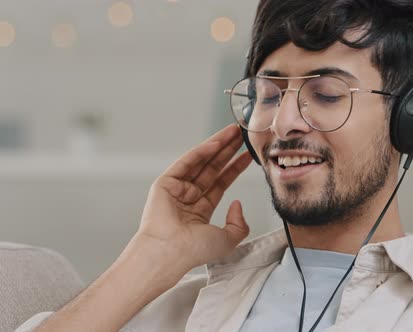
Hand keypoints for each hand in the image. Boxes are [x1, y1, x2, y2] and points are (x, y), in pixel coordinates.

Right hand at [135, 124, 252, 274]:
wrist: (169, 253)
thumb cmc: (193, 251)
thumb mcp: (228, 240)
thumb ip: (239, 225)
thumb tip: (237, 204)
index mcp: (200, 210)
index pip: (221, 183)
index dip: (235, 169)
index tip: (247, 156)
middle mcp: (188, 197)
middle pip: (212, 168)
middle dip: (228, 151)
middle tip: (241, 135)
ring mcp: (176, 189)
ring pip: (201, 161)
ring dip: (218, 145)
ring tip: (234, 131)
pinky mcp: (165, 182)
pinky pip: (187, 162)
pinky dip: (203, 151)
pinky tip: (218, 142)